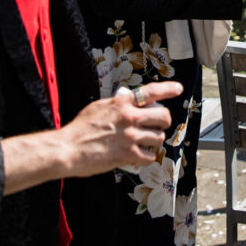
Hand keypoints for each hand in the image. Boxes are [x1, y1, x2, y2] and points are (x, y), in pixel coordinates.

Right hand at [63, 80, 182, 174]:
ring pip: (159, 137)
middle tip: (158, 125)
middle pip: (163, 117)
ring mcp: (130, 137)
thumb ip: (117, 104)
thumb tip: (128, 103)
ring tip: (146, 142)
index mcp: (122, 103)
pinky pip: (150, 156)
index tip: (177, 89)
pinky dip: (147, 157)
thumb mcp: (99, 107)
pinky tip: (140, 156)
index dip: (168, 89)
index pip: (151, 92)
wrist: (68, 149)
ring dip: (155, 140)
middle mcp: (129, 118)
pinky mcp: (128, 155)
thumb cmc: (80, 129)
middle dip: (164, 121)